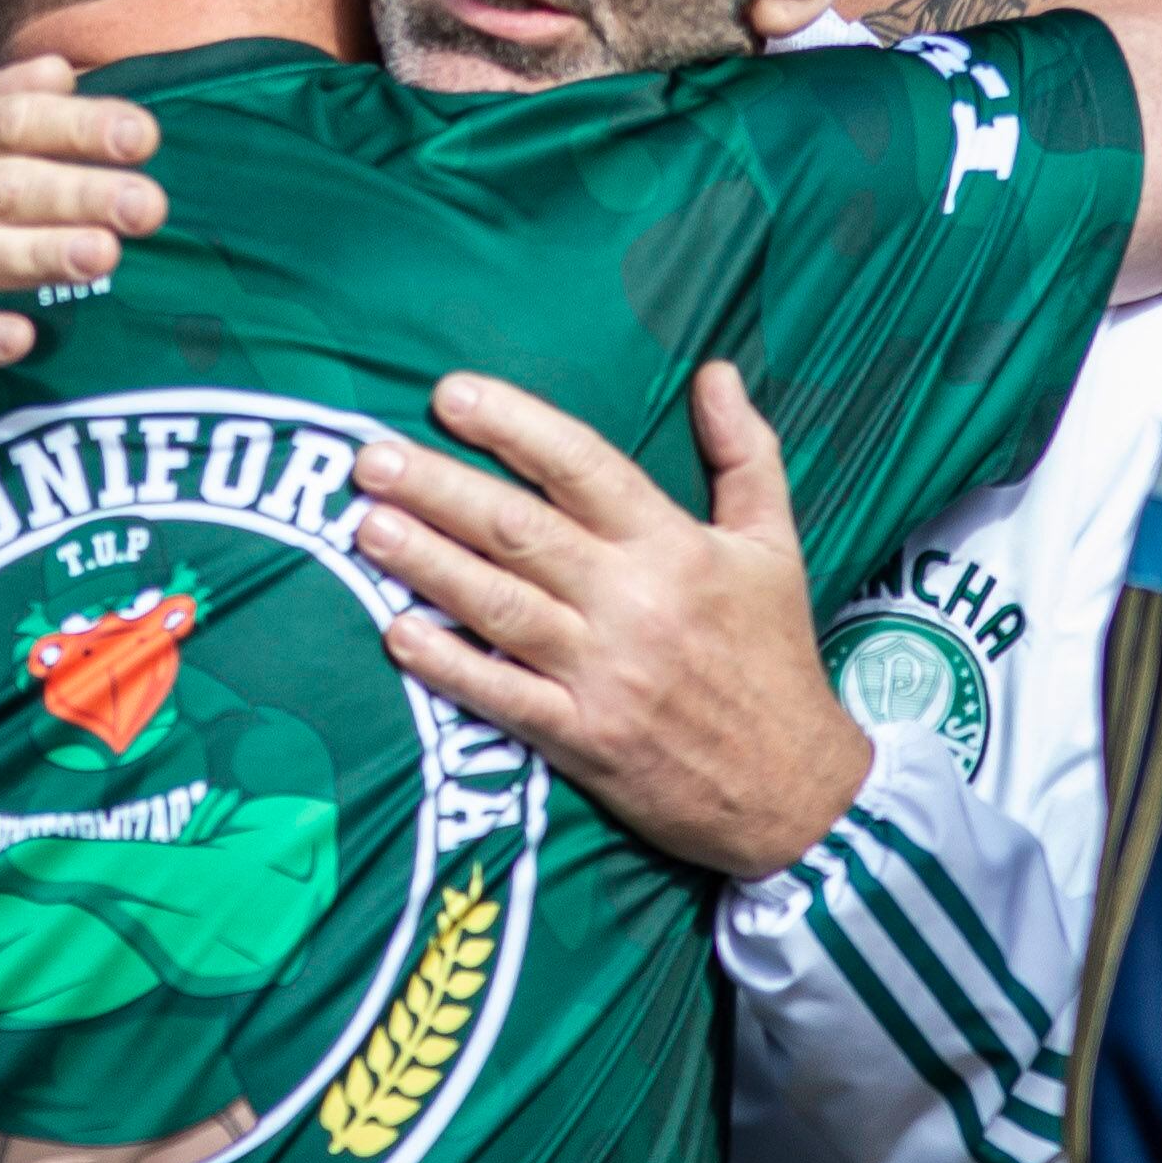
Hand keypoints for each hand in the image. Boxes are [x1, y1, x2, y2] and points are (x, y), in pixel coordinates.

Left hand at [348, 363, 868, 881]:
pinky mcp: (584, 740)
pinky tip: (396, 631)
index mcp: (676, 548)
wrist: (795, 791)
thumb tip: (716, 372)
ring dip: (427, 564)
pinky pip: (502, 696)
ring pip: (501, 605)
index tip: (452, 394)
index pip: (582, 466)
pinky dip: (447, 664)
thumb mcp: (775, 546)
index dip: (514, 426)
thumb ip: (746, 452)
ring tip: (366, 526)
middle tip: (370, 458)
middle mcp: (635, 604)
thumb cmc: (775, 658)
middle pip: (521, 531)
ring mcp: (605, 675)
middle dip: (439, 488)